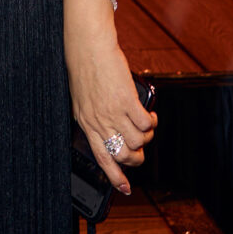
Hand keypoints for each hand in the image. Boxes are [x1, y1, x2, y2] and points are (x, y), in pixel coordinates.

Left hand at [67, 33, 154, 195]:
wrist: (88, 45)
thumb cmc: (85, 68)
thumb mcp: (81, 100)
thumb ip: (92, 119)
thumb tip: (106, 134)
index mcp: (85, 123)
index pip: (101, 158)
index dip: (114, 176)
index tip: (124, 188)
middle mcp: (99, 121)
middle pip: (124, 155)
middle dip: (137, 156)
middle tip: (141, 145)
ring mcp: (113, 112)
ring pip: (138, 141)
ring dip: (146, 136)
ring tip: (144, 123)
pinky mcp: (127, 101)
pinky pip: (146, 124)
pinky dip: (151, 121)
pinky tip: (149, 114)